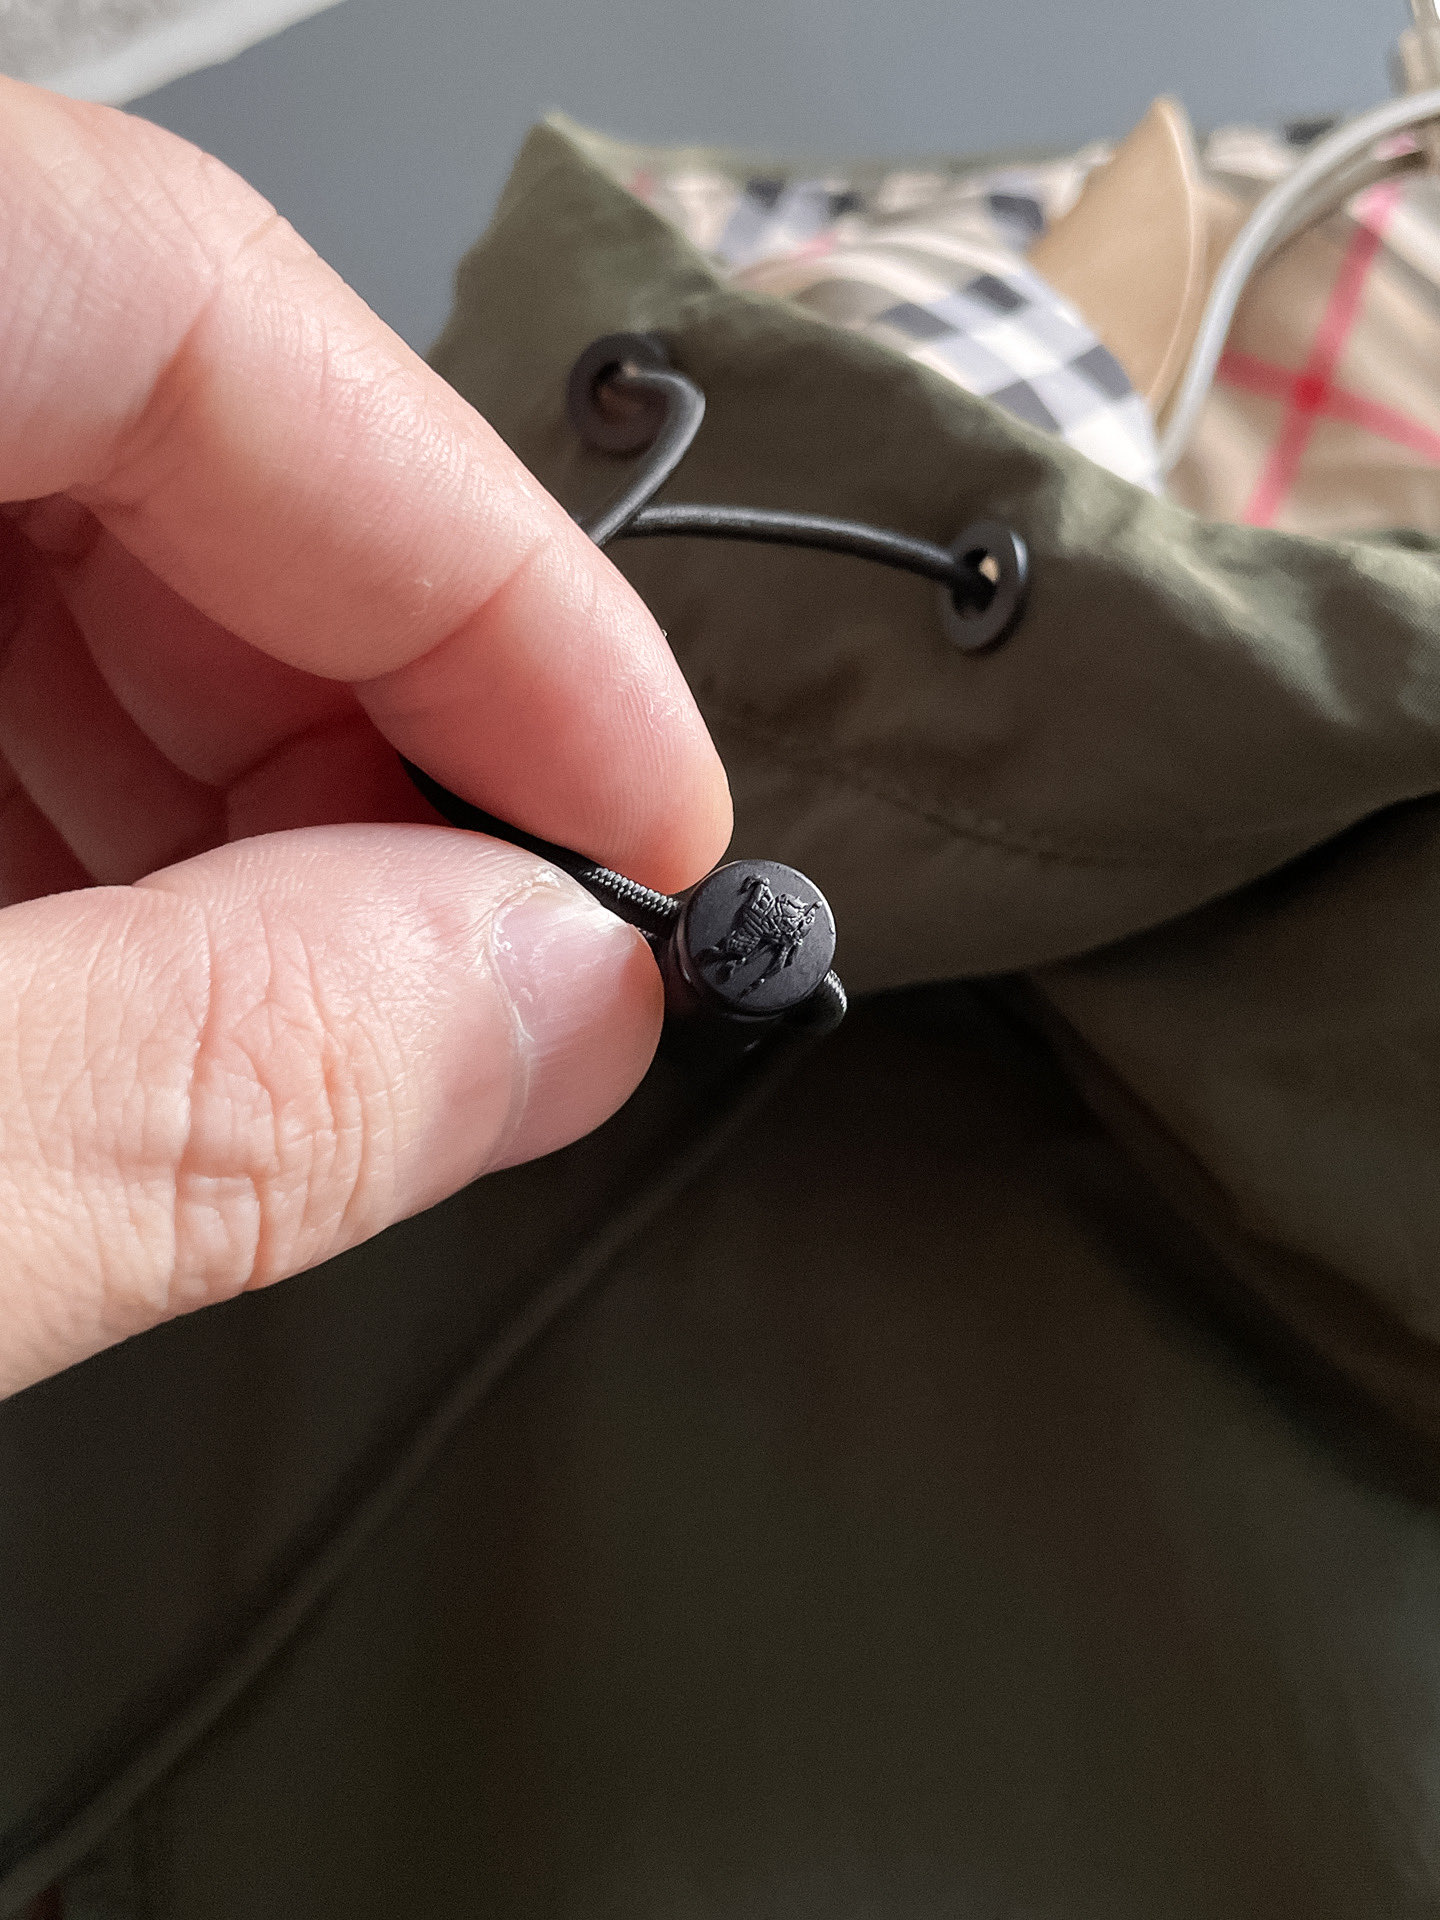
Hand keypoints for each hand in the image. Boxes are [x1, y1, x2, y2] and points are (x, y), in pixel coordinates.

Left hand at [0, 80, 730, 1396]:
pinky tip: (104, 991)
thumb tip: (562, 1009)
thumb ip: (205, 1087)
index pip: (169, 300)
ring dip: (218, 789)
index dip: (476, 571)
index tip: (651, 825)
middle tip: (499, 963)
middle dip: (363, 712)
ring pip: (33, 524)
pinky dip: (58, 818)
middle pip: (123, 403)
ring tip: (311, 1011)